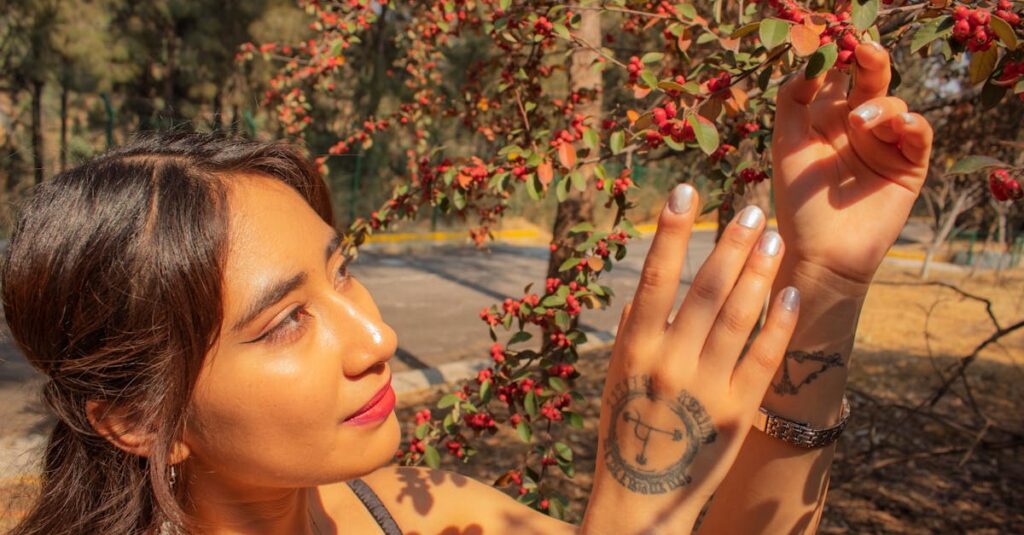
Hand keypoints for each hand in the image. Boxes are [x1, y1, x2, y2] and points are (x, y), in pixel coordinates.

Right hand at [581, 185, 799, 533]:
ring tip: (774, 236)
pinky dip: (778, 323)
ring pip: (738, 316)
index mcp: (633, 349)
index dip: (670, 230)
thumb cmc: (624, 432)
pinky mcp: (738, 411)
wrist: (640, 500)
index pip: (654, 276)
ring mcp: (706, 387)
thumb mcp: (615, 380)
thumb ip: (631, 333)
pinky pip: (763, 358)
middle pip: (705, 288)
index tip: (685, 190)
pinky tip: (790, 291)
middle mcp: (669, 362)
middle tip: (751, 207)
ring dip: (758, 272)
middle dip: (729, 243)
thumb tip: (645, 290)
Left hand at [772, 41, 933, 288]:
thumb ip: (793, 100)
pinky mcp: (908, 164)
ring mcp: (884, 143)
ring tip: (860, 122)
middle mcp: (857, 126)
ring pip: (894, 104)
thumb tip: (812, 62)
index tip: (836, 47)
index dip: (840, 60)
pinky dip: (912, 124)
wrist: (821, 252)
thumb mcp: (787, 144)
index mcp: (826, 117)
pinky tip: (899, 126)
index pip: (839, 77)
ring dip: (881, 107)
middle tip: (866, 49)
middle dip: (872, 61)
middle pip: (872, 81)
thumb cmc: (797, 201)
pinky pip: (919, 132)